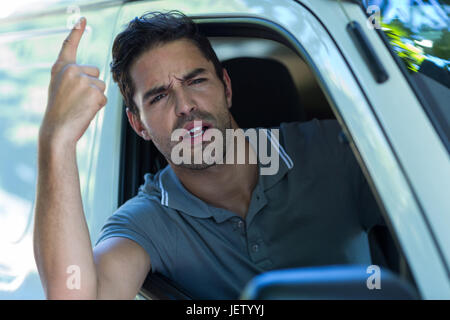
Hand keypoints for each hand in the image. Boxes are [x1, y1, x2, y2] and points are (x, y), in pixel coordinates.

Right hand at [40, 17, 106, 147]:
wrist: (58, 129)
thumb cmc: (60, 111)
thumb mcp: (61, 88)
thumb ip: (74, 77)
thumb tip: (97, 76)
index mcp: (61, 68)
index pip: (69, 46)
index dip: (76, 32)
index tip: (83, 19)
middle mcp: (72, 70)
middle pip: (96, 72)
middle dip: (92, 85)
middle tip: (77, 100)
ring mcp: (84, 80)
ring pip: (102, 85)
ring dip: (96, 97)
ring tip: (80, 106)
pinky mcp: (95, 91)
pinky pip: (104, 97)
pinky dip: (98, 106)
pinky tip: (85, 111)